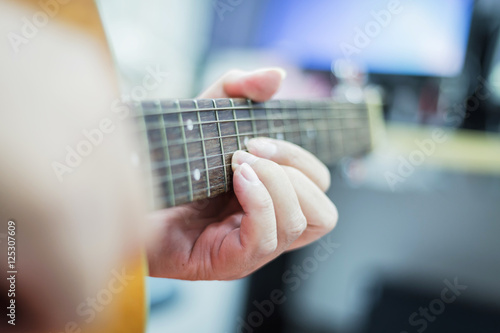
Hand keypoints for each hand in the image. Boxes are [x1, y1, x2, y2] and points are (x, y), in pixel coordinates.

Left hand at [147, 68, 337, 279]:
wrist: (123, 194)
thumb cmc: (169, 162)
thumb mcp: (206, 115)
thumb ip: (240, 89)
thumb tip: (278, 75)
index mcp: (272, 199)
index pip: (319, 188)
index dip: (302, 160)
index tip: (260, 140)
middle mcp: (269, 227)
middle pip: (324, 214)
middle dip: (296, 172)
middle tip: (251, 153)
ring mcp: (252, 249)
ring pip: (302, 225)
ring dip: (277, 184)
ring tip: (238, 165)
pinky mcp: (229, 262)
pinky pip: (268, 238)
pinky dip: (261, 201)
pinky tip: (236, 180)